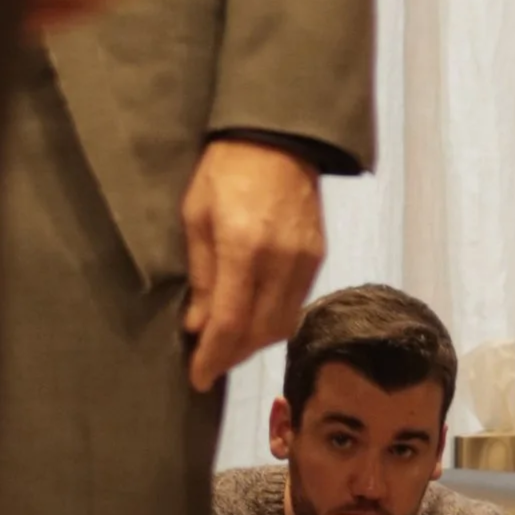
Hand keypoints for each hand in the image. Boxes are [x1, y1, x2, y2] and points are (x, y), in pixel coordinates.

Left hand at [182, 142, 326, 390]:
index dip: (213, 357)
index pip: (229, 321)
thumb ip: (201, 275)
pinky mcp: (318, 258)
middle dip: (233, 355)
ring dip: (254, 343)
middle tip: (209, 364)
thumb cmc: (225, 170)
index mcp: (244, 247)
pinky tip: (253, 320)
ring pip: (281, 325)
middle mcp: (281, 261)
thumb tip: (198, 326)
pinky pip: (295, 306)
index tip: (198, 379)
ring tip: (228, 346)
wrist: (279, 136)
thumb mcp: (197, 217)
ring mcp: (305, 261)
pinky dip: (272, 322)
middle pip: (260, 333)